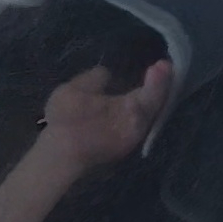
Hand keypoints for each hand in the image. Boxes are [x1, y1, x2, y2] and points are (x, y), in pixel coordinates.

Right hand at [37, 60, 172, 172]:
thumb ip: (95, 78)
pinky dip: (147, 106)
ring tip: (156, 76)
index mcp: (127, 112)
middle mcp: (135, 127)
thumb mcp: (74, 90)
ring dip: (155, 95)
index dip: (159, 79)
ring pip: (150, 114)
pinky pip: (143, 121)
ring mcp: (131, 138)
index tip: (161, 64)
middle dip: (161, 85)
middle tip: (163, 66)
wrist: (60, 157)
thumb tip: (108, 76)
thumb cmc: (65, 121)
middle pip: (155, 105)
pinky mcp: (124, 144)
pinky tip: (141, 97)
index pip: (151, 94)